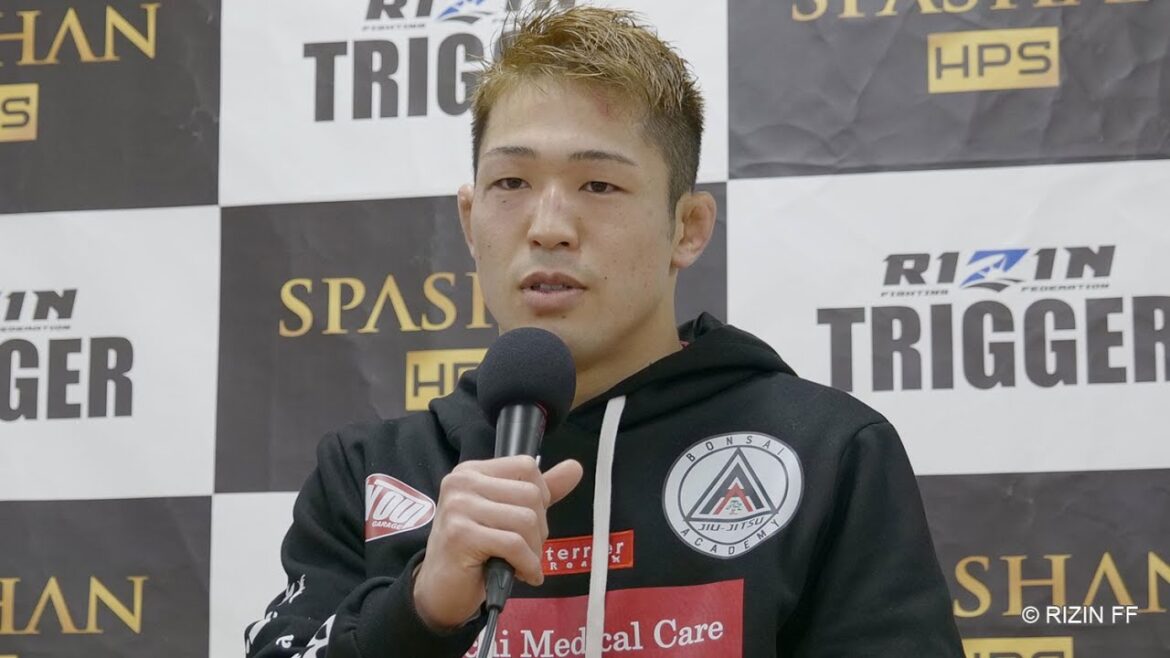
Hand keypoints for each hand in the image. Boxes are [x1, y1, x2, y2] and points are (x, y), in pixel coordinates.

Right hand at [412, 456, 582, 629]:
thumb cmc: (475, 551)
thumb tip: (574, 467)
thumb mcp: (509, 514)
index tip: (531, 521)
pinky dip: (527, 565)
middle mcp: (461, 482)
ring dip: (534, 550)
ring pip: (526, 520)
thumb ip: (541, 490)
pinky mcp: (460, 534)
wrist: (441, 590)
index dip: (541, 497)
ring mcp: (458, 507)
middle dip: (540, 529)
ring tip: (523, 563)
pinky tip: (523, 574)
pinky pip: (514, 545)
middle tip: (527, 549)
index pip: (526, 466)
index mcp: (472, 471)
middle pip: (531, 494)